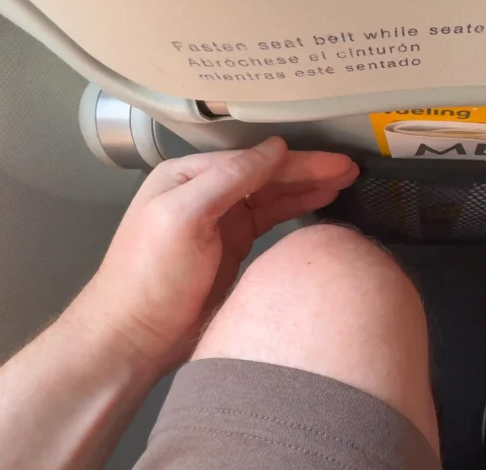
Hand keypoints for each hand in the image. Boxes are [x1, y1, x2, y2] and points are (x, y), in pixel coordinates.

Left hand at [69, 137, 357, 373]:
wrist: (134, 337)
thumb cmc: (150, 275)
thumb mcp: (184, 216)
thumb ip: (228, 178)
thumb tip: (275, 148)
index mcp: (188, 176)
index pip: (253, 160)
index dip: (297, 160)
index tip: (336, 160)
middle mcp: (205, 193)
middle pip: (267, 175)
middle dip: (309, 170)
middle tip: (350, 168)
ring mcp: (221, 222)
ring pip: (273, 195)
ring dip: (308, 186)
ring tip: (346, 181)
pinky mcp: (233, 250)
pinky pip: (271, 220)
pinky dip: (297, 209)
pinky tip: (320, 202)